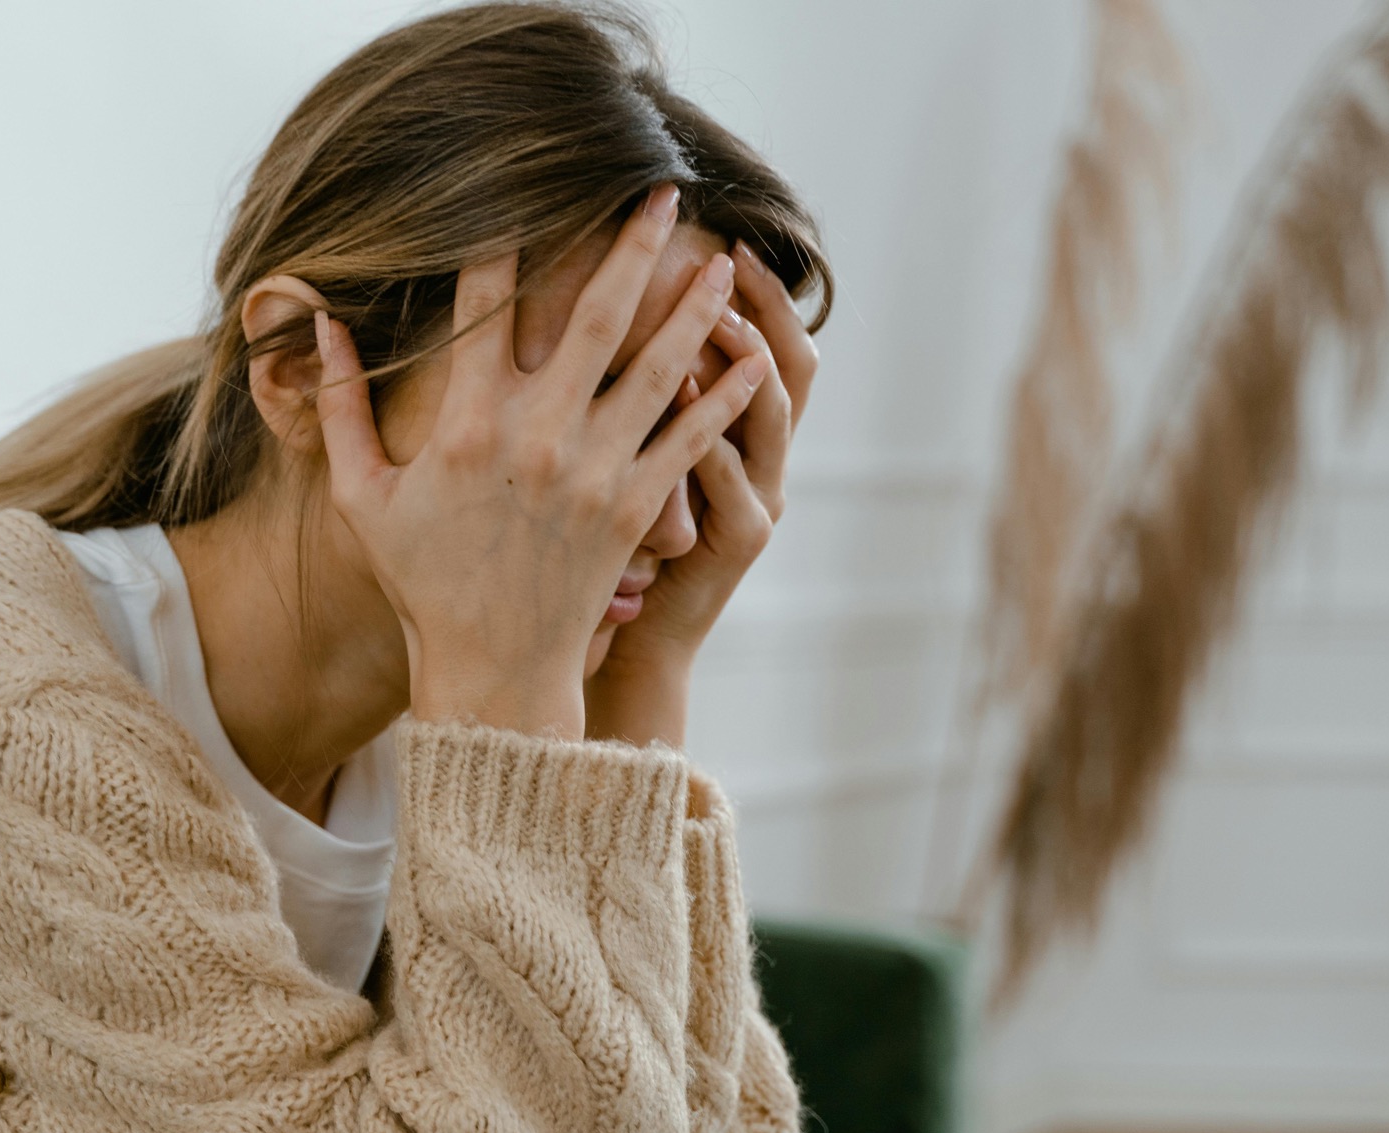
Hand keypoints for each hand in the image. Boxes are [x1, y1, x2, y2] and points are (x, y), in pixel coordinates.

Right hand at [313, 187, 771, 739]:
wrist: (492, 669)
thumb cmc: (423, 581)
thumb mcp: (362, 497)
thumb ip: (339, 408)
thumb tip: (323, 326)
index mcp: (467, 423)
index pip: (486, 304)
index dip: (504, 239)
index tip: (523, 190)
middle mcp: (538, 434)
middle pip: (597, 314)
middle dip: (632, 245)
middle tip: (662, 191)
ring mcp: (595, 470)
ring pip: (659, 366)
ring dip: (693, 306)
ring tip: (721, 258)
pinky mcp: (636, 508)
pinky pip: (691, 439)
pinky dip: (725, 397)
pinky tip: (751, 357)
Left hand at [585, 240, 818, 747]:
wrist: (624, 640)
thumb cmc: (610, 548)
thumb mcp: (631, 462)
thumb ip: (630, 395)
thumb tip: (597, 309)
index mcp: (738, 432)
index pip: (764, 343)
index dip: (759, 292)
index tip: (724, 237)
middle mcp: (763, 459)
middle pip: (790, 363)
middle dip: (764, 306)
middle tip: (729, 255)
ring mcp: (758, 498)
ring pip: (770, 415)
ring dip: (744, 361)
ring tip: (714, 315)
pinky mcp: (739, 540)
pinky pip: (734, 480)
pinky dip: (714, 436)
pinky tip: (686, 397)